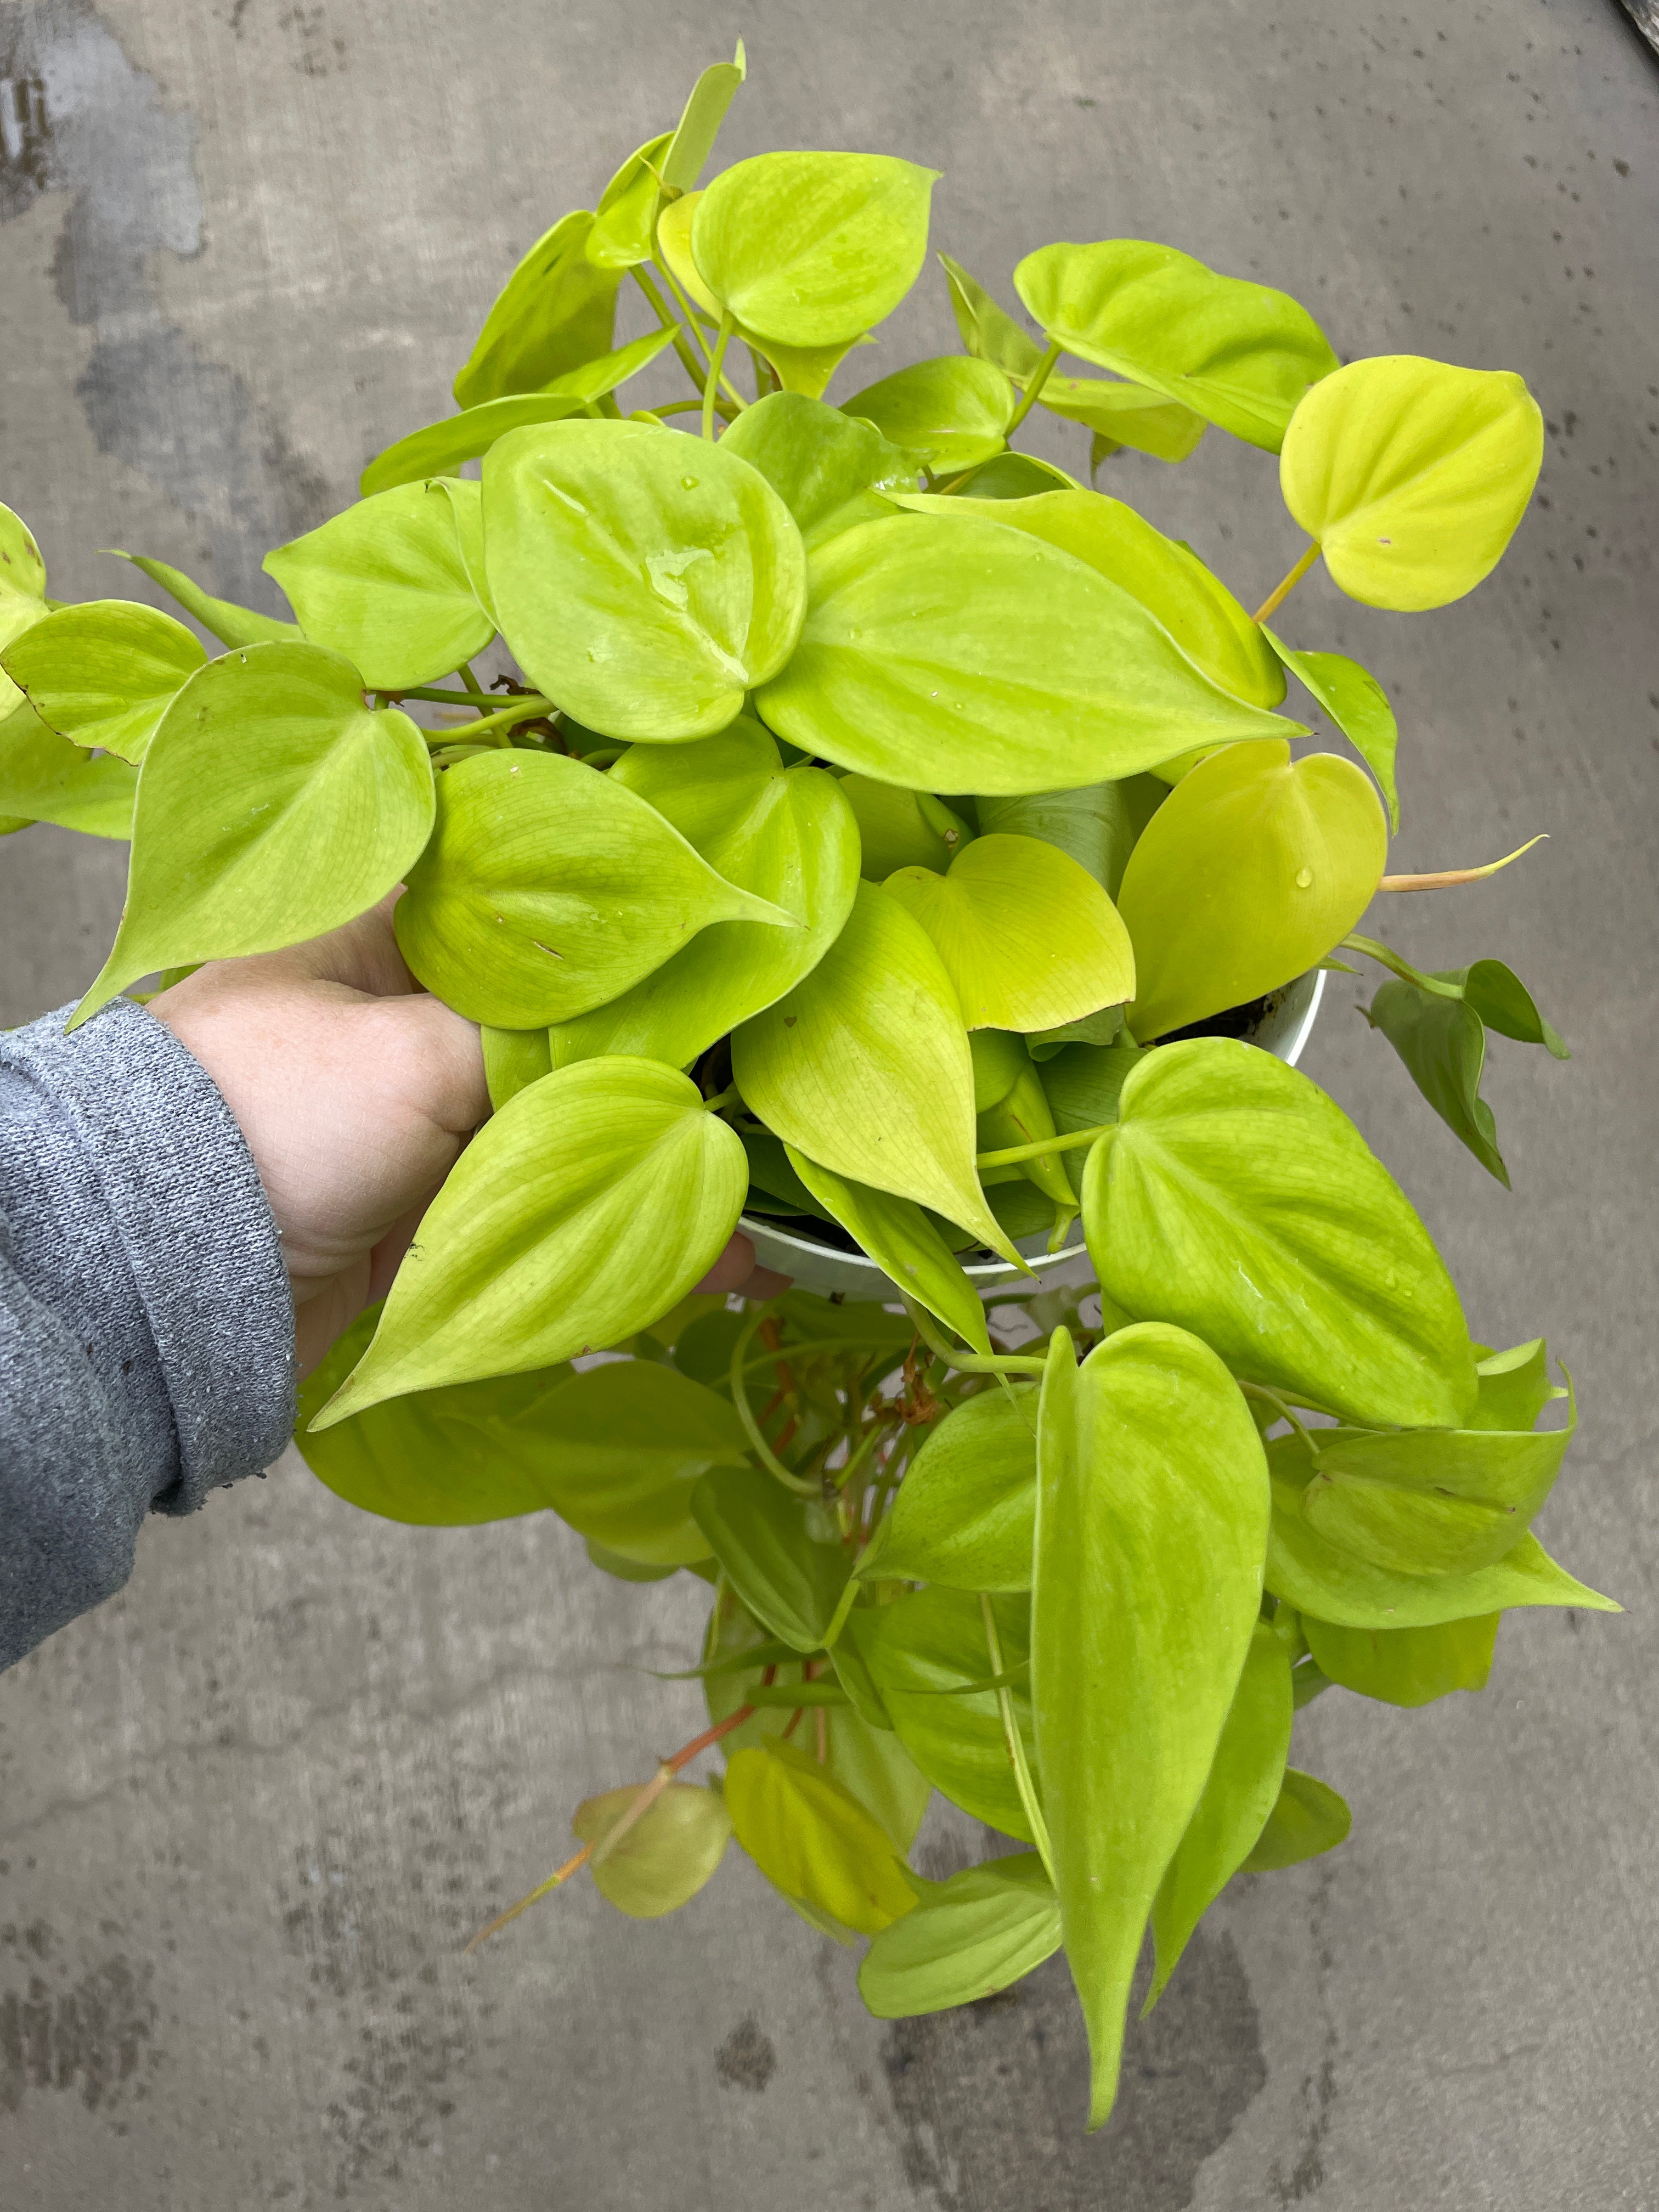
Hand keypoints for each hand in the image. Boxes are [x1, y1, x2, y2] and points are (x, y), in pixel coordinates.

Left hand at [150, 900, 785, 1375]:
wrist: (168, 1280)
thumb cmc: (267, 1120)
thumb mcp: (421, 1051)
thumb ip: (552, 1030)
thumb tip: (674, 1020)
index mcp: (399, 909)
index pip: (547, 879)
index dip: (644, 911)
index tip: (739, 943)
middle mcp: (425, 989)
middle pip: (583, 1004)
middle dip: (676, 1059)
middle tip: (769, 1090)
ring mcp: (439, 1090)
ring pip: (583, 1105)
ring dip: (665, 1158)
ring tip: (754, 1219)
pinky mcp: (447, 1183)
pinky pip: (561, 1185)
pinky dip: (626, 1222)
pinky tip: (708, 1261)